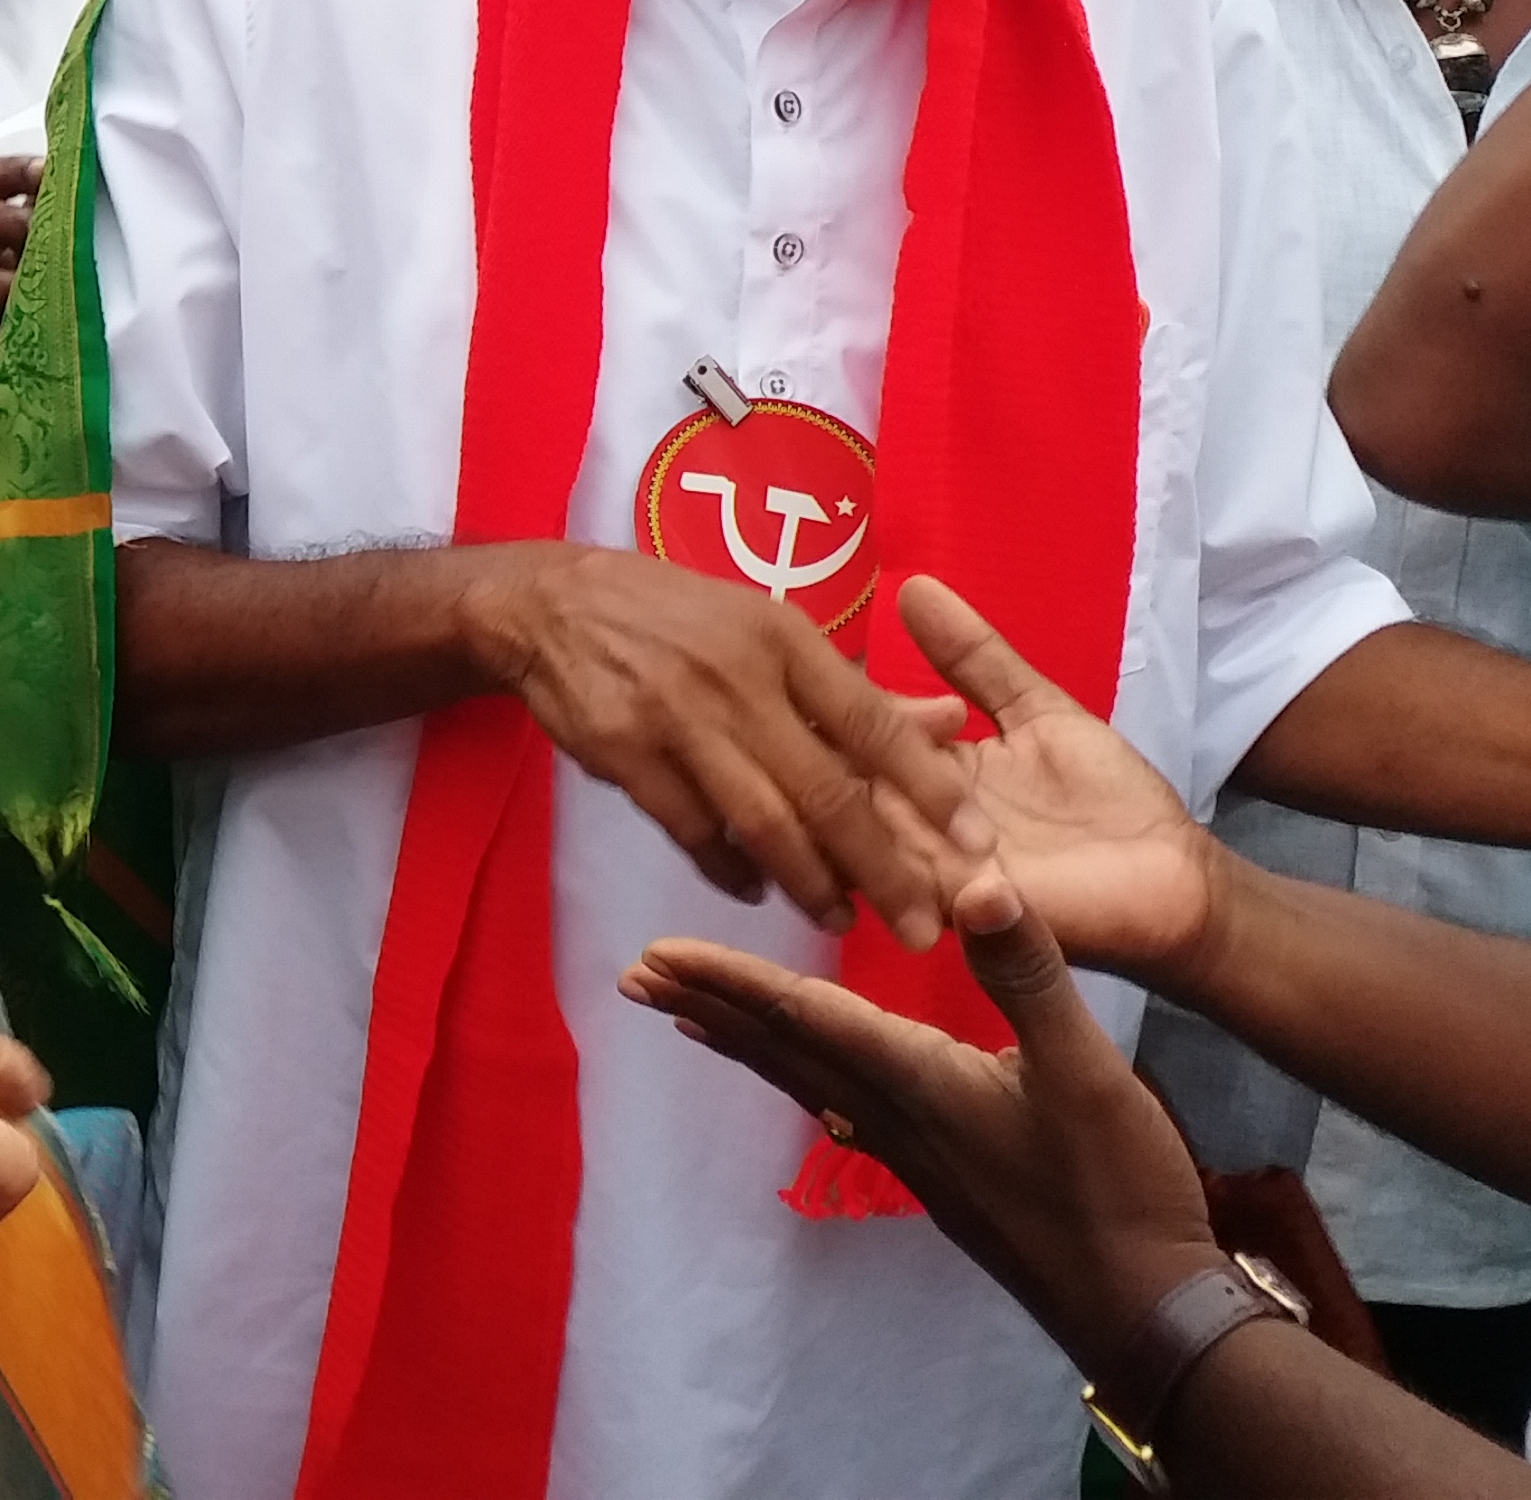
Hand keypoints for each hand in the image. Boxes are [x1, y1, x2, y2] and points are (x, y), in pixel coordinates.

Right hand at [469, 544, 984, 944]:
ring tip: (843, 918)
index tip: (979, 843)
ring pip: (759, 819)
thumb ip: (853, 689)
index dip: (929, 786)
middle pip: (823, 788)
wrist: (551, 605)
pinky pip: (690, 828)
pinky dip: (727, 865)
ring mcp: (676, 719)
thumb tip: (952, 724)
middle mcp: (736, 679)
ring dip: (807, 880)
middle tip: (923, 925)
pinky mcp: (624, 753)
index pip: (872, 721)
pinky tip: (755, 886)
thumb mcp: (767, 626)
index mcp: (782, 639)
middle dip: (880, 865)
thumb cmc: (676, 614)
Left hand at [617, 872, 1216, 1364]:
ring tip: (690, 1021)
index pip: (802, 1016)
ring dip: (747, 1045)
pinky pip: (851, 1116)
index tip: (656, 953)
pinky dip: (810, 1087)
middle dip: (709, 1007)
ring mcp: (917, 1157)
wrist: (1145, 1312)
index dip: (728, 978)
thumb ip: (1031, 973)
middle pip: (784, 1050)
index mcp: (917, 1081)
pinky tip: (814, 1098)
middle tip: (635, 977)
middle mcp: (898, 1118)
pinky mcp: (945, 1181)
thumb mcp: (1087, 1068)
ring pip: (810, 1084)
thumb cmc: (1119, 1190)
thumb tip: (976, 881)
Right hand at [887, 578, 1224, 983]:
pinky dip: (900, 858)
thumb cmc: (1106, 795)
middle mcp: (907, 816)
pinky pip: (896, 883)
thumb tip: (912, 583)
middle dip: (854, 756)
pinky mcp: (950, 906)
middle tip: (925, 746)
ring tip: (926, 785)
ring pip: (850, 832)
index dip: (874, 712)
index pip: (856, 731)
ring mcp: (921, 864)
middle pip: (838, 781)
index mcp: (921, 767)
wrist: (1170, 874)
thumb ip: (975, 658)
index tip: (947, 714)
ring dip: (871, 806)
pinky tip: (936, 831)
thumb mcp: (1035, 709)